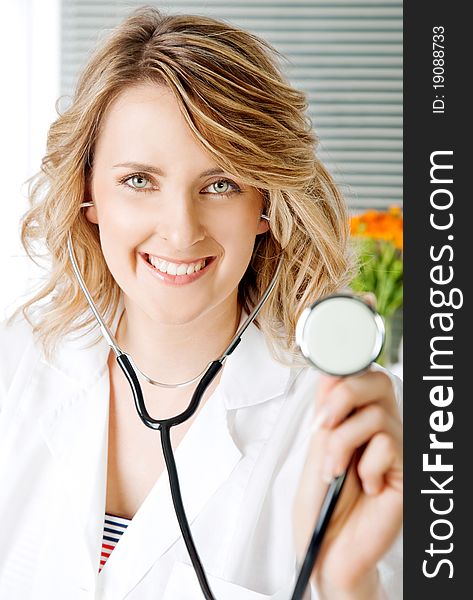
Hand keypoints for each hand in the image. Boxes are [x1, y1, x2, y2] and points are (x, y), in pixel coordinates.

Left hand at [294, 369, 402, 598]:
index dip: (345, 369)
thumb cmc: (319, 501)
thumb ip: (327, 411)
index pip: (361, 374)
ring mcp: (396, 447)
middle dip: (343, 397)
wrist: (325, 547)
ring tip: (334, 471)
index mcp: (356, 417)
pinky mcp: (406, 470)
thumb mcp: (316, 447)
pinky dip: (366, 466)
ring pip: (375, 416)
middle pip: (376, 381)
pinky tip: (366, 486)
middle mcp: (381, 427)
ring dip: (343, 443)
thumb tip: (332, 374)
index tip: (325, 384)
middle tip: (322, 425)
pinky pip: (387, 445)